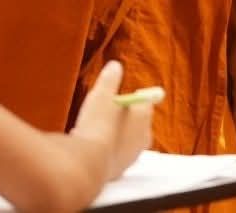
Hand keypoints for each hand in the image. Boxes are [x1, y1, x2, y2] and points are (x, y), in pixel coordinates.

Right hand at [70, 60, 153, 181]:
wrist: (89, 160)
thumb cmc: (97, 124)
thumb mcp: (101, 93)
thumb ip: (110, 79)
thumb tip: (115, 65)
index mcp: (144, 116)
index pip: (146, 102)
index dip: (134, 96)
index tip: (124, 93)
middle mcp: (143, 137)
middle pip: (138, 122)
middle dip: (126, 115)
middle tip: (109, 109)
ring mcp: (133, 155)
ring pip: (127, 138)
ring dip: (116, 132)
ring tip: (97, 125)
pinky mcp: (121, 169)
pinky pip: (117, 152)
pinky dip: (108, 147)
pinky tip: (93, 142)